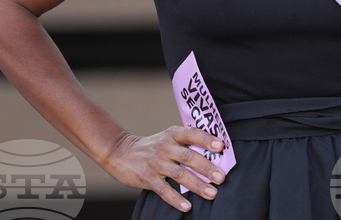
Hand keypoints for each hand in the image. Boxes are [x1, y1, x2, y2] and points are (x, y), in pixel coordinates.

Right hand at [102, 126, 226, 212]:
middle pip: (189, 156)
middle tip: (221, 178)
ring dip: (197, 185)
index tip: (221, 146)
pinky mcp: (147, 178)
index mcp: (172, 135)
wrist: (119, 152)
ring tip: (211, 193)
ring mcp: (156, 162)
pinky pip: (164, 190)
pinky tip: (187, 206)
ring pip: (179, 174)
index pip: (192, 134)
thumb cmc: (151, 146)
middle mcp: (165, 147)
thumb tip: (213, 156)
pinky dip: (176, 199)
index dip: (207, 139)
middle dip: (207, 168)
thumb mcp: (167, 139)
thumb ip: (186, 145)